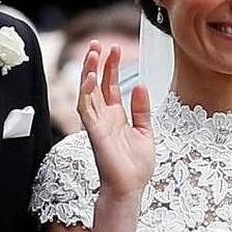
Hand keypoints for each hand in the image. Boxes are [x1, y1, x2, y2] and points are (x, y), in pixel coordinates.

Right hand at [78, 40, 154, 200]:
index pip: (110, 85)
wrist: (130, 188)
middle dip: (97, 63)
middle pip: (96, 83)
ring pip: (87, 92)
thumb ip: (141, 109)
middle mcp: (103, 116)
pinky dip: (87, 92)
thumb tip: (139, 84)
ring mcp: (96, 123)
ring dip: (89, 72)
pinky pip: (86, 109)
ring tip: (93, 53)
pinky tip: (91, 77)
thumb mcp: (145, 131)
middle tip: (99, 43)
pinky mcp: (94, 132)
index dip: (111, 66)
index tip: (115, 49)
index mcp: (115, 116)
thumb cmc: (136, 166)